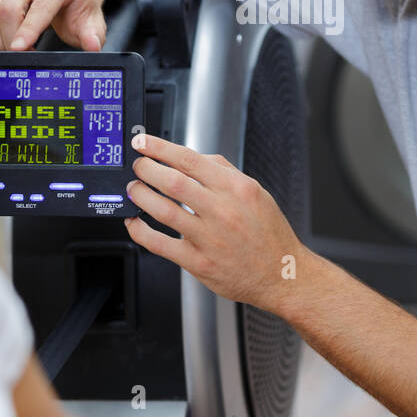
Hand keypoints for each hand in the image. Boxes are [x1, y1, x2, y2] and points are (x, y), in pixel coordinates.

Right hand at [0, 0, 106, 51]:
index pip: (39, 6)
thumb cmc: (77, 7)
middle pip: (7, 9)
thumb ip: (93, 35)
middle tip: (19, 60)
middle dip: (9, 40)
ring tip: (9, 57)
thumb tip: (93, 46)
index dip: (27, 30)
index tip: (19, 50)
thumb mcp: (92, 21)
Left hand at [123, 134, 304, 314]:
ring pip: (165, 210)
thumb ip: (225, 172)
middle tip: (137, 165)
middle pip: (173, 182)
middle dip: (147, 169)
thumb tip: (193, 158)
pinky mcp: (199, 263)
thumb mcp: (257, 192)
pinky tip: (134, 223)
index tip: (143, 143)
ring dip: (142, 196)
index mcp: (236, 189)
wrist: (282, 273)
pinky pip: (162, 245)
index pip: (190, 160)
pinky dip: (142, 232)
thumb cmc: (269, 234)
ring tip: (133, 189)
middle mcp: (223, 211)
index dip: (160, 148)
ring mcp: (210, 238)